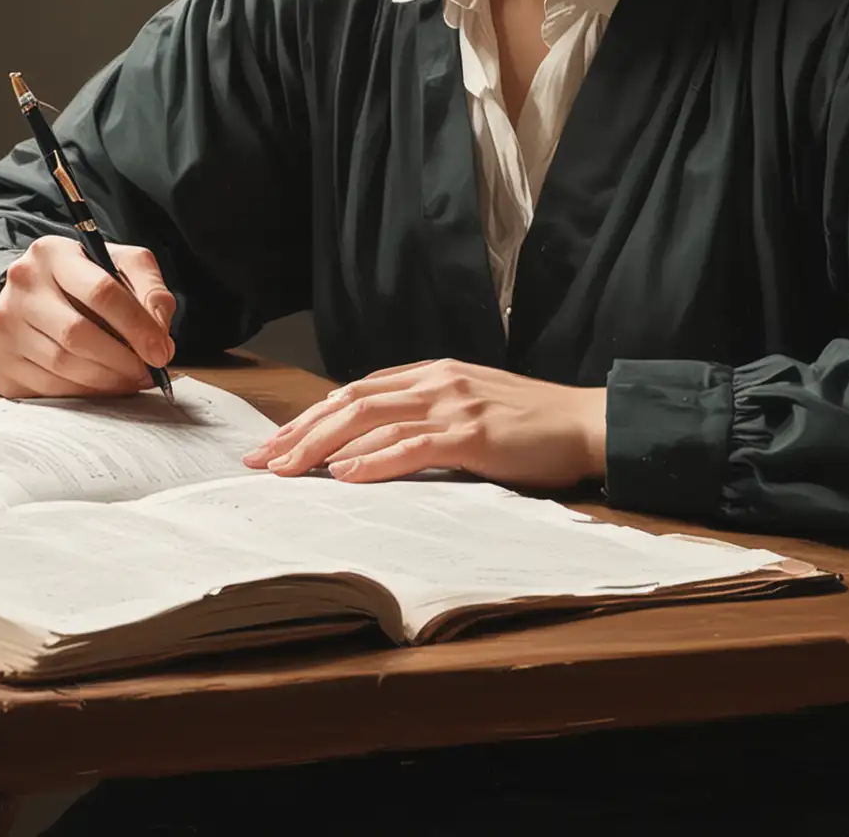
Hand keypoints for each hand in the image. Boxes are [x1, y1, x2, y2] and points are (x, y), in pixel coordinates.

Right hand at [0, 237, 174, 398]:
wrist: (32, 299)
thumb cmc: (86, 282)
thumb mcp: (122, 267)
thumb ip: (150, 289)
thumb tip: (159, 332)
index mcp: (53, 252)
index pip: (101, 291)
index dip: (137, 326)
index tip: (161, 351)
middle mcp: (21, 283)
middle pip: (78, 332)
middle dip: (122, 359)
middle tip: (148, 372)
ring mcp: (4, 322)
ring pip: (63, 363)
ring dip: (106, 379)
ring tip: (131, 379)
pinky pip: (47, 386)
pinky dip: (83, 392)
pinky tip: (103, 386)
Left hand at [242, 359, 606, 487]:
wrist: (587, 422)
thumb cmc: (531, 424)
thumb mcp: (470, 407)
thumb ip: (426, 415)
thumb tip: (373, 443)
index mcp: (432, 374)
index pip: (356, 391)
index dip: (311, 416)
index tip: (275, 443)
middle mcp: (435, 381)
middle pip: (351, 402)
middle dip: (300, 431)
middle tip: (261, 459)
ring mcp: (453, 404)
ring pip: (370, 420)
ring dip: (321, 447)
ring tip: (286, 469)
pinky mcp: (472, 434)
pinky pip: (412, 446)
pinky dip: (373, 461)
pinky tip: (344, 474)